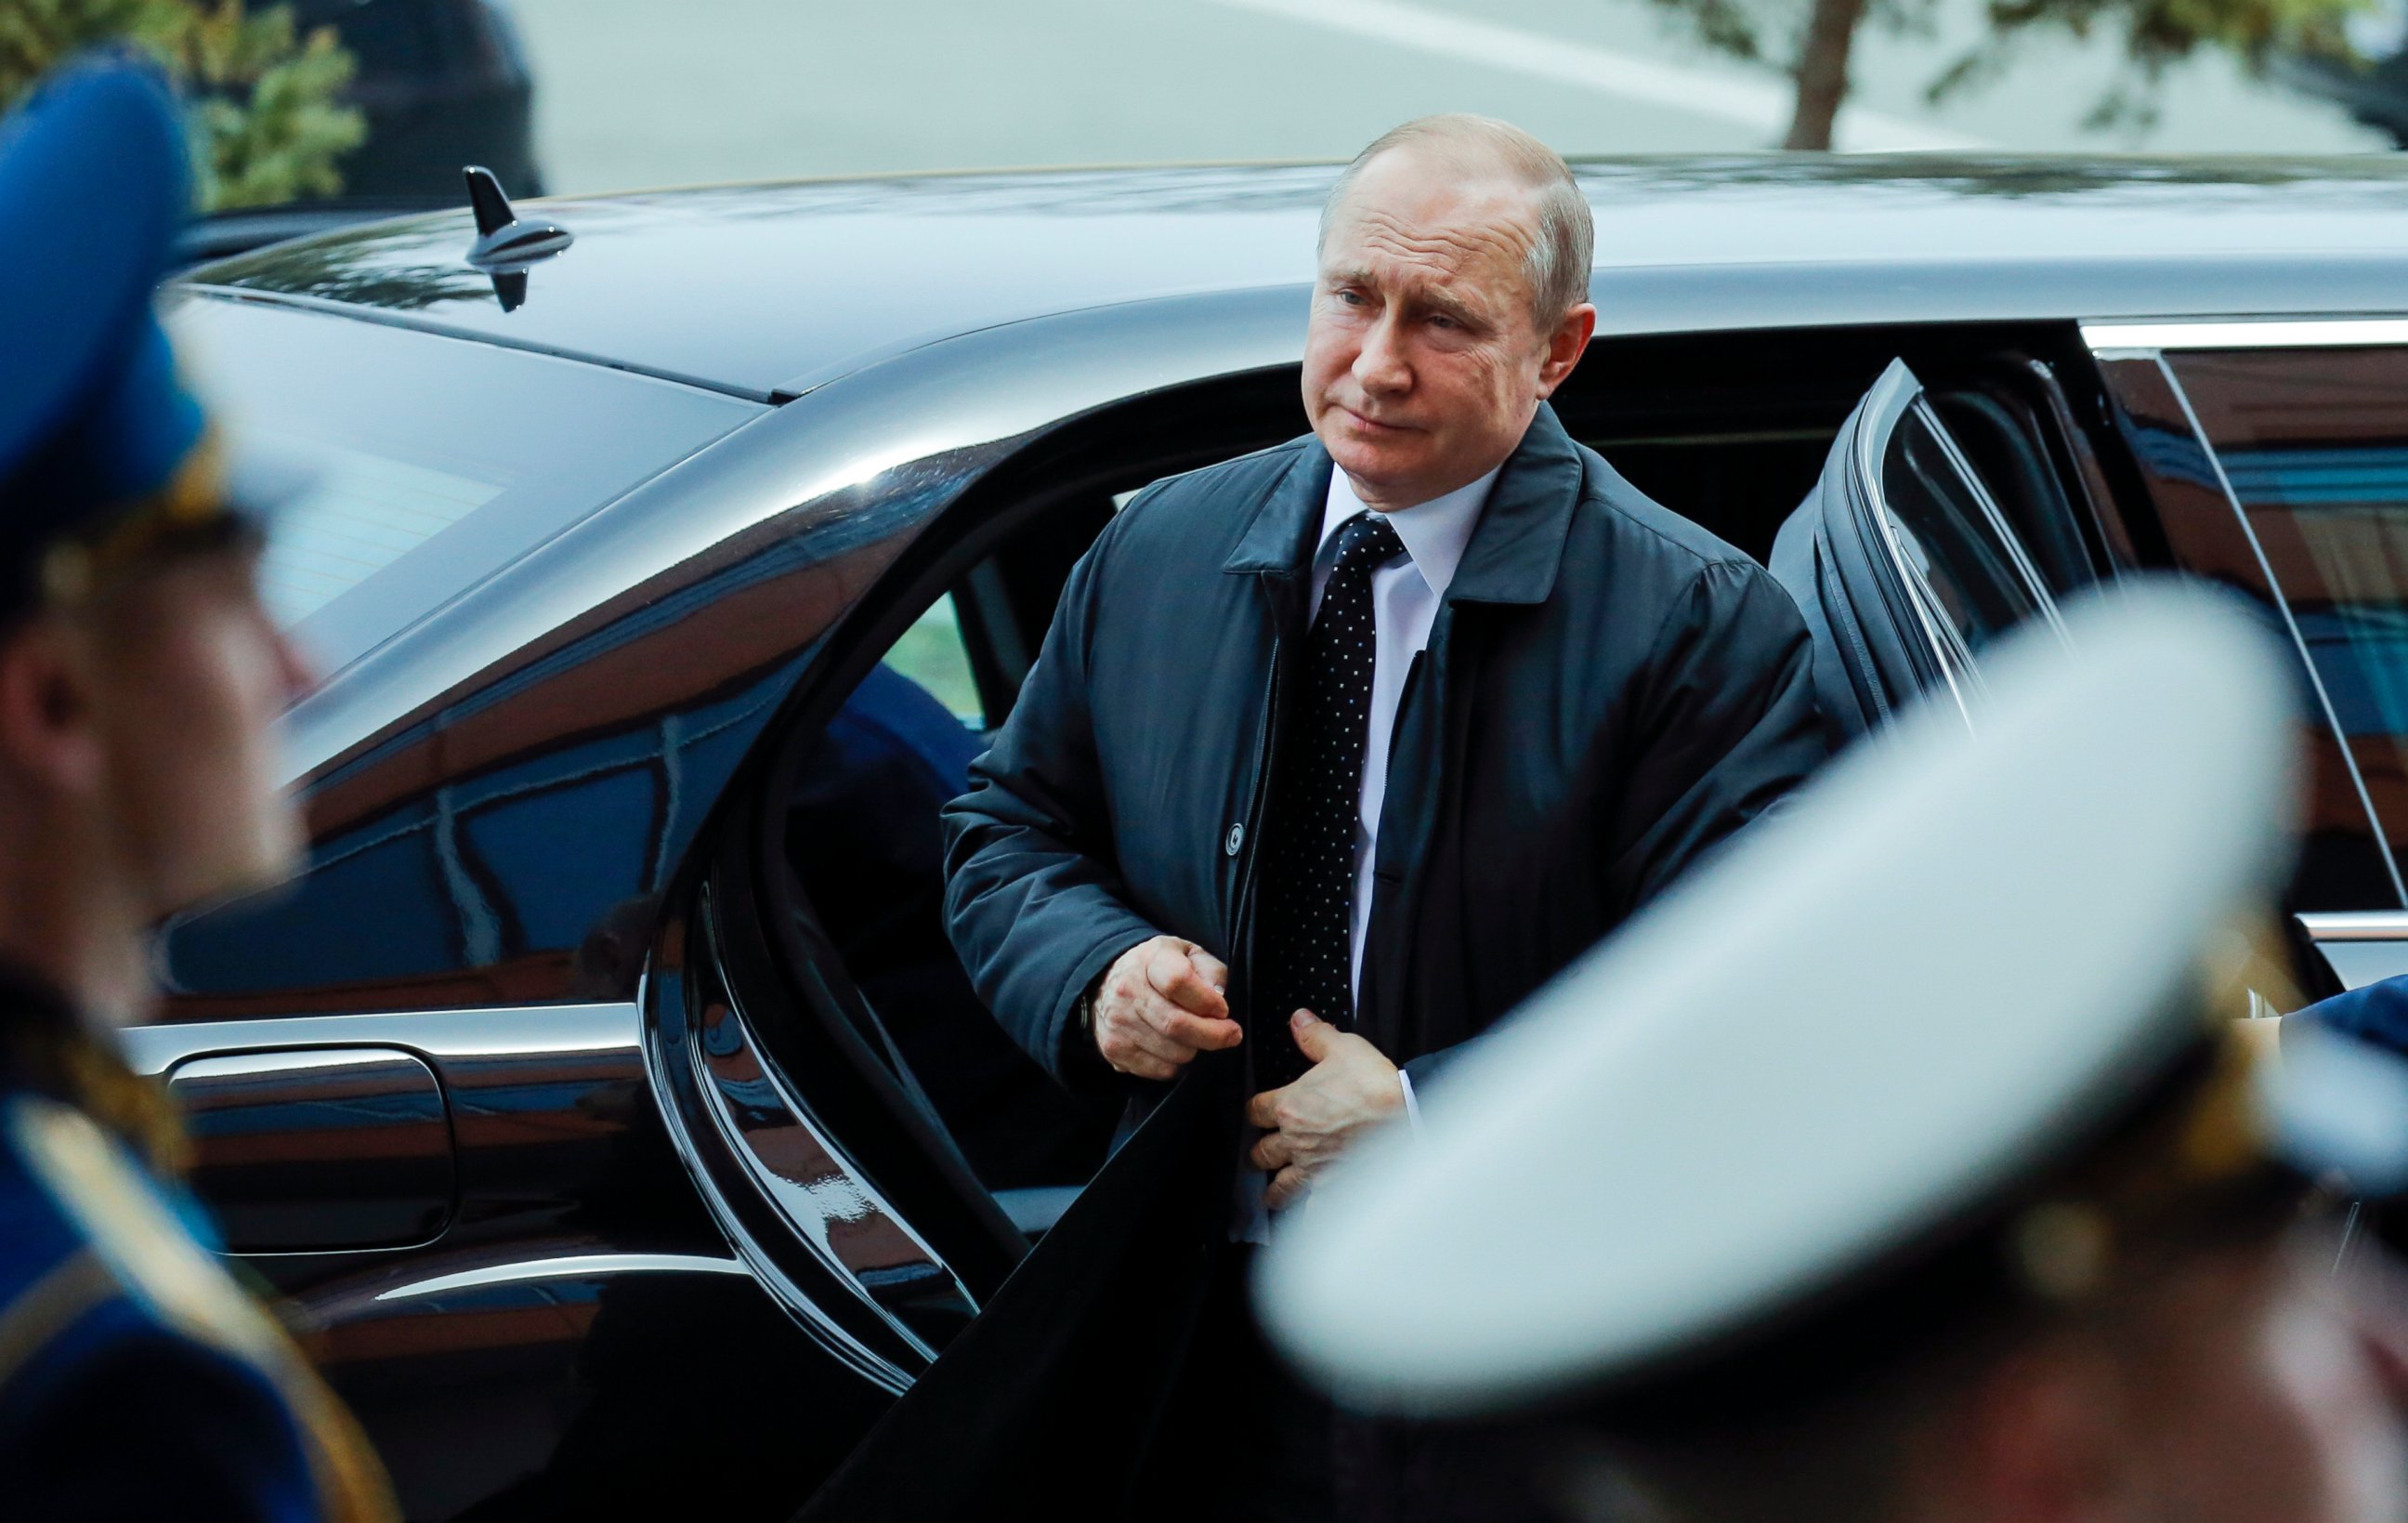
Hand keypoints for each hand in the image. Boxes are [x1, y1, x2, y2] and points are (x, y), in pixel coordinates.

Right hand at [1091, 935, 1241, 1079]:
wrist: (1110, 982)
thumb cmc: (1161, 969)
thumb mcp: (1190, 954)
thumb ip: (1211, 972)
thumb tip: (1218, 999)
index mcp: (1150, 959)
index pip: (1178, 982)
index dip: (1207, 1001)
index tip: (1223, 1010)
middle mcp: (1127, 989)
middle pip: (1176, 1023)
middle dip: (1213, 1035)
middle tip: (1231, 1035)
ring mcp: (1117, 1021)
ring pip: (1173, 1052)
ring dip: (1195, 1049)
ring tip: (1196, 1036)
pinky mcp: (1113, 1049)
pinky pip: (1160, 1070)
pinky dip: (1177, 1064)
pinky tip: (1176, 1047)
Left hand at [1246, 1011, 1403, 1210]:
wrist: (1408, 1118)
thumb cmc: (1375, 1084)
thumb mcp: (1344, 1048)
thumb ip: (1315, 1036)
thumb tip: (1298, 1019)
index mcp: (1289, 1106)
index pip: (1255, 1111)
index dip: (1256, 1111)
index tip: (1261, 1112)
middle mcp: (1295, 1142)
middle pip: (1261, 1153)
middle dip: (1261, 1152)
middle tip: (1264, 1152)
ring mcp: (1313, 1169)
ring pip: (1280, 1188)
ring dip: (1274, 1189)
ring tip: (1273, 1193)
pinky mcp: (1333, 1188)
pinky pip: (1313, 1211)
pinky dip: (1309, 1215)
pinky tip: (1307, 1218)